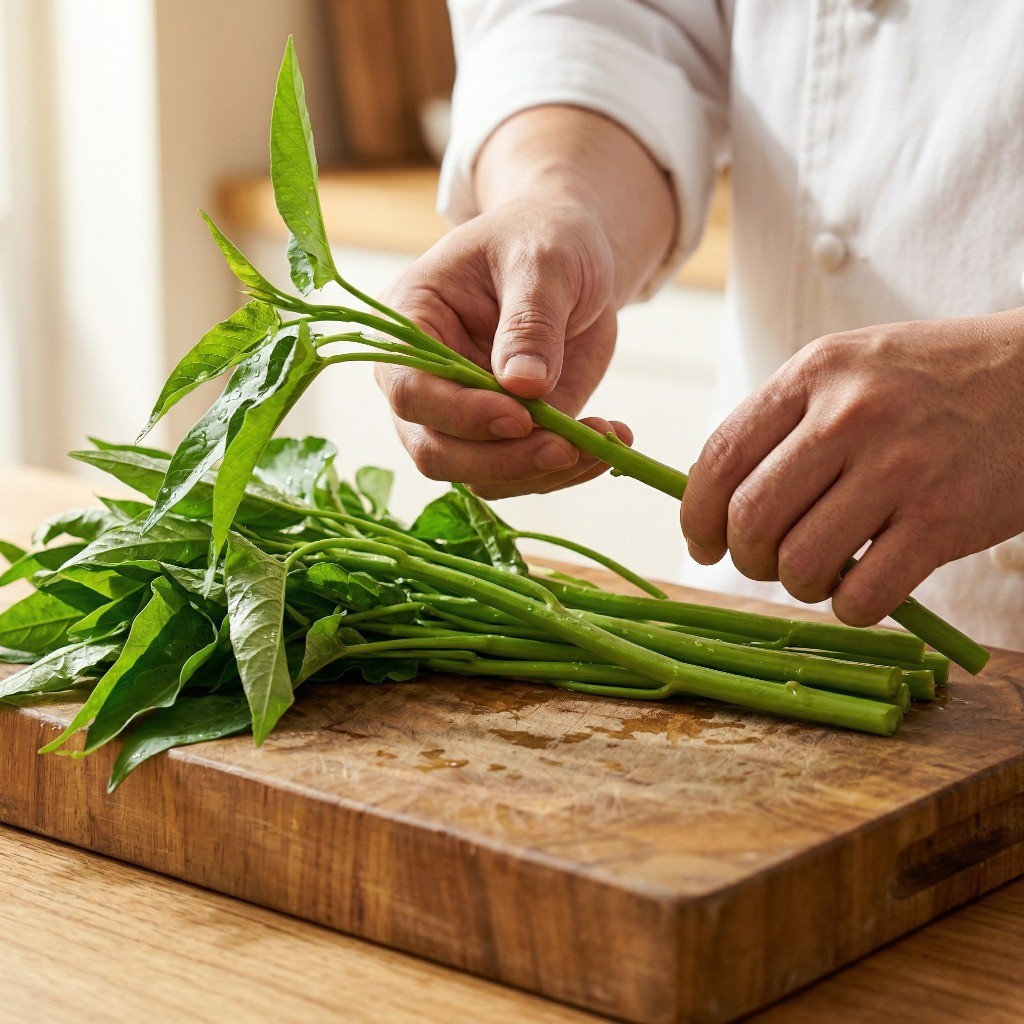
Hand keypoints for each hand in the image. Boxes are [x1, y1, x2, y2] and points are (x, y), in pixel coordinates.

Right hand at [374, 105, 675, 499]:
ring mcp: (462, 415)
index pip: (410, 389)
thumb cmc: (545, 238)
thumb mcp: (543, 262)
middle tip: (566, 448)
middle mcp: (425, 380)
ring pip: (479, 475)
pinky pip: (522, 473)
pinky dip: (566, 470)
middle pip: (435, 449)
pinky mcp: (505, 435)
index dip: (459, 414)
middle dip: (501, 460)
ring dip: (540, 473)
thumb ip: (530, 320)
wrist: (574, 254)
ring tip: (603, 443)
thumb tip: (524, 388)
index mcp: (410, 323)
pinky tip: (609, 443)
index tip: (519, 418)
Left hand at [680, 308, 1023, 624]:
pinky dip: (849, 608)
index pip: (720, 457)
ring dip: (797, 585)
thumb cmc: (929, 380)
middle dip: (744, 557)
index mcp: (815, 373)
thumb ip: (781, 421)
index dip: (697, 515)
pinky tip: (862, 587)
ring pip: (801, 564)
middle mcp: (851, 416)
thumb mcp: (847, 368)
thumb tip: (711, 495)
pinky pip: (863, 595)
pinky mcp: (945, 520)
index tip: (703, 543)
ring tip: (819, 571)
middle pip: (751, 518)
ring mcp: (900, 468)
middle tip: (763, 561)